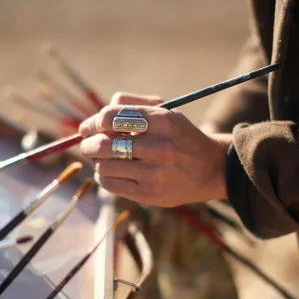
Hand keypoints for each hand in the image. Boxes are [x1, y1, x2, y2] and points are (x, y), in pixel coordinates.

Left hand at [79, 92, 232, 206]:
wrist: (211, 169)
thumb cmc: (179, 137)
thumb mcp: (166, 111)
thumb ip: (132, 104)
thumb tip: (95, 119)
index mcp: (163, 120)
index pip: (111, 117)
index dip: (93, 122)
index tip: (88, 128)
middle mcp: (159, 146)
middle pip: (104, 143)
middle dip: (88, 144)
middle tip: (87, 145)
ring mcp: (155, 173)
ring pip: (104, 165)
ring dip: (96, 161)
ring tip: (101, 159)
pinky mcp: (150, 194)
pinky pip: (110, 184)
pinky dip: (103, 177)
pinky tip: (109, 172)